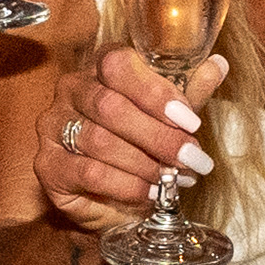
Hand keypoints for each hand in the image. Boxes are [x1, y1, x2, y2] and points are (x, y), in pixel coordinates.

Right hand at [34, 47, 227, 234]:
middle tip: (192, 158)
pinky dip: (126, 184)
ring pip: (100, 141)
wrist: (111, 199)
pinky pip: (89, 172)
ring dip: (145, 163)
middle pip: (111, 106)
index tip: (191, 122)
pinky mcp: (47, 165)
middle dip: (159, 136)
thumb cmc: (139, 147)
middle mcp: (70, 90)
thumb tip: (217, 65)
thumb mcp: (168, 118)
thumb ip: (188, 92)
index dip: (156, 93)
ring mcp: (52, 126)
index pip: (119, 65)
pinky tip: (149, 192)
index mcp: (98, 67)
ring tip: (173, 179)